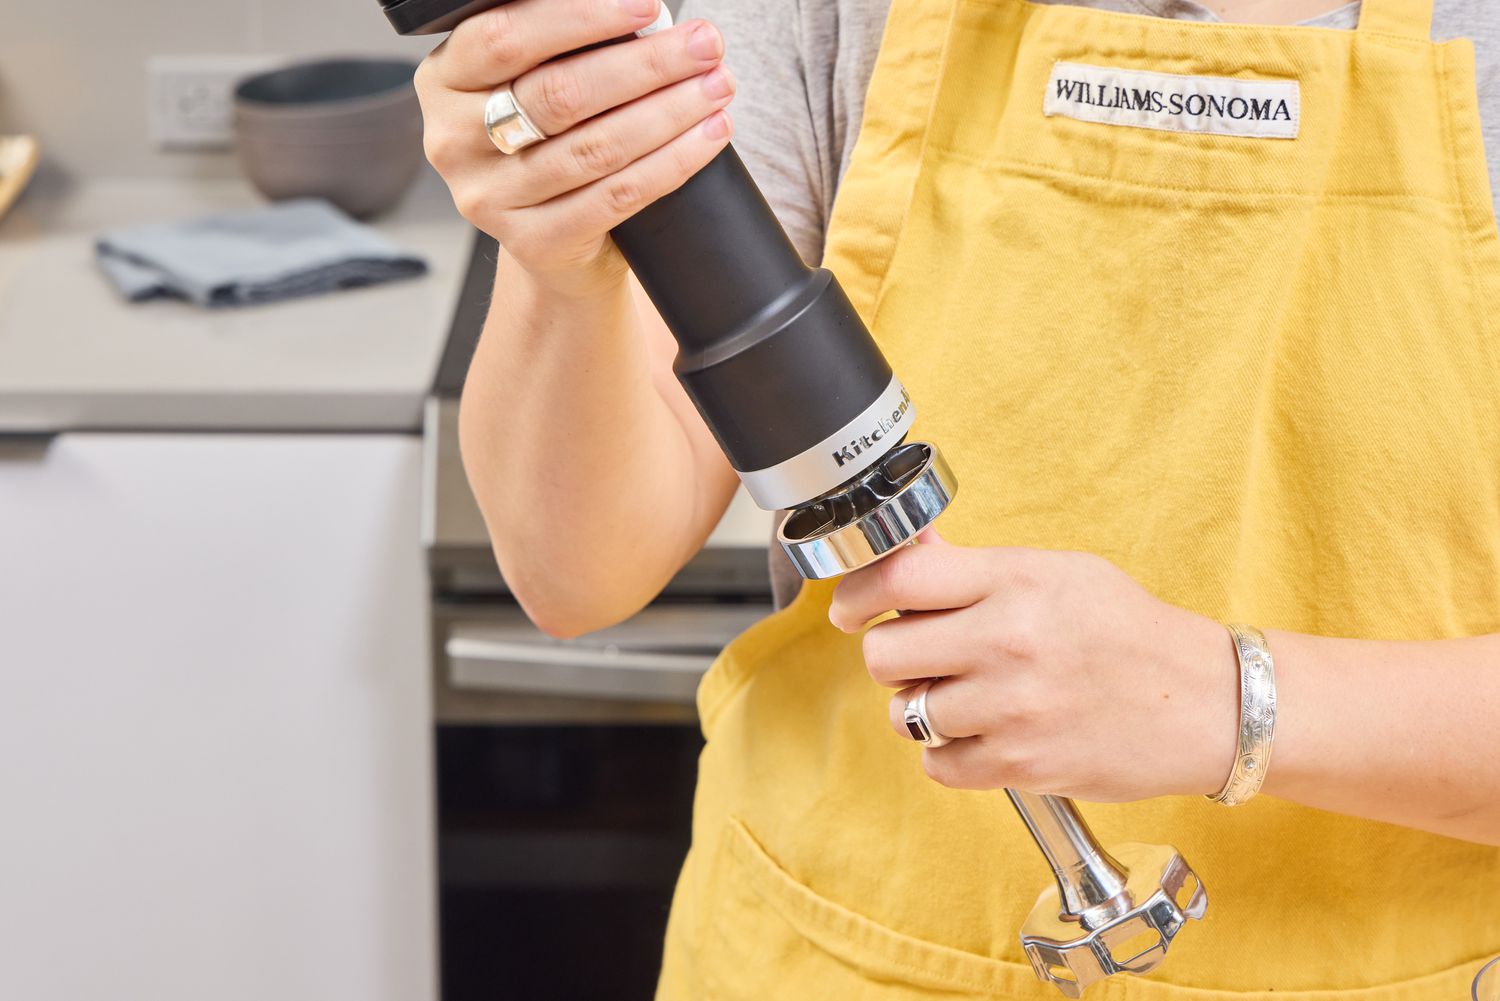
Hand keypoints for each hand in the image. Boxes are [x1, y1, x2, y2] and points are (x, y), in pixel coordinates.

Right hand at [415, 0, 735, 296]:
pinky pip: (617, 196)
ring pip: (595, 147)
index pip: (507, 37)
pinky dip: (671, 162)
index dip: (581, 17)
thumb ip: (568, 49)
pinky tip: (707, 136)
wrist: (554, 246)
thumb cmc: (550, 141)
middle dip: (646, 64)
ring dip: (668, 112)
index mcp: (446, 80)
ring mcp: (490, 199)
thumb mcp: (537, 83)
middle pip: (560, 94)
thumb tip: (646, 18)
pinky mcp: (534, 243)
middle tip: (704, 45)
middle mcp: (454, 140)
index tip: (647, 7)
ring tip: (716, 87)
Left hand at [827, 531, 1239, 801]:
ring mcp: (1011, 708)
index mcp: (1014, 581)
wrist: (1207, 703)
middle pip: (883, 654)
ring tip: (966, 696)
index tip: (853, 609)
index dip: (857, 594)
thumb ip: (976, 568)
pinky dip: (949, 754)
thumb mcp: (1057, 572)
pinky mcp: (1020, 765)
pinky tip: (985, 733)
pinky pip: (936, 764)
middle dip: (893, 657)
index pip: (898, 577)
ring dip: (922, 708)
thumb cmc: (1129, 631)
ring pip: (905, 713)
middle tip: (925, 656)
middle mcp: (1008, 641)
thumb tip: (908, 549)